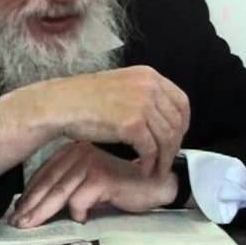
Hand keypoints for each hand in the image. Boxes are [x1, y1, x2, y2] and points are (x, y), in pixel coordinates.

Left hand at [8, 142, 177, 227]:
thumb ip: (67, 188)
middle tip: (17, 222)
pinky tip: (80, 219)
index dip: (28, 195)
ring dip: (43, 211)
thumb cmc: (121, 186)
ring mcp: (91, 163)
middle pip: (48, 183)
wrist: (153, 184)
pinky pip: (80, 199)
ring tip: (31, 224)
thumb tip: (37, 206)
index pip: (44, 174)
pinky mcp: (102, 176)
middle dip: (30, 205)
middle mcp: (79, 153)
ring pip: (59, 191)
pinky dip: (77, 212)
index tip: (16, 211)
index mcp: (72, 152)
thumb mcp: (88, 184)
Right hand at [41, 65, 189, 177]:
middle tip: (167, 159)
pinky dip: (150, 163)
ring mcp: (142, 105)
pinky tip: (144, 169)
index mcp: (148, 75)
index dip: (183, 123)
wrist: (62, 103)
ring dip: (164, 158)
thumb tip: (160, 116)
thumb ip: (143, 95)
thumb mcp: (121, 84)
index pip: (181, 101)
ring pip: (166, 138)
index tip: (178, 137)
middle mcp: (149, 87)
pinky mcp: (132, 125)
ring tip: (157, 169)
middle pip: (176, 122)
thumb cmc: (84, 97)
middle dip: (174, 145)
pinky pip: (151, 149)